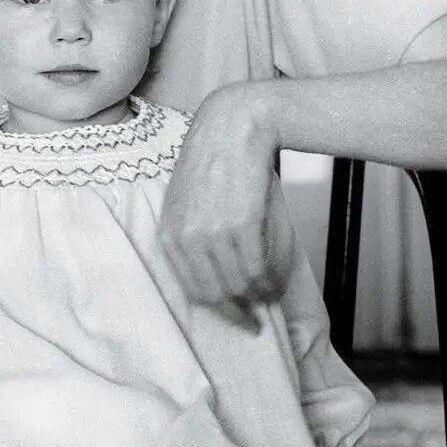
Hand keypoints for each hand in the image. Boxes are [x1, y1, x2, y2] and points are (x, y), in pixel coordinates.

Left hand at [159, 83, 294, 331]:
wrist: (233, 128)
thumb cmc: (214, 161)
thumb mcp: (187, 200)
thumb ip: (191, 236)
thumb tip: (216, 276)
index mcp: (170, 232)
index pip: (191, 289)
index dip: (217, 310)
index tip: (236, 318)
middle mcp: (187, 237)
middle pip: (215, 294)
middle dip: (238, 312)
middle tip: (256, 318)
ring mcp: (213, 233)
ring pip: (239, 285)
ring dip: (258, 295)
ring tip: (270, 293)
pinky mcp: (241, 225)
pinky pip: (257, 269)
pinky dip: (270, 281)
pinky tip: (276, 280)